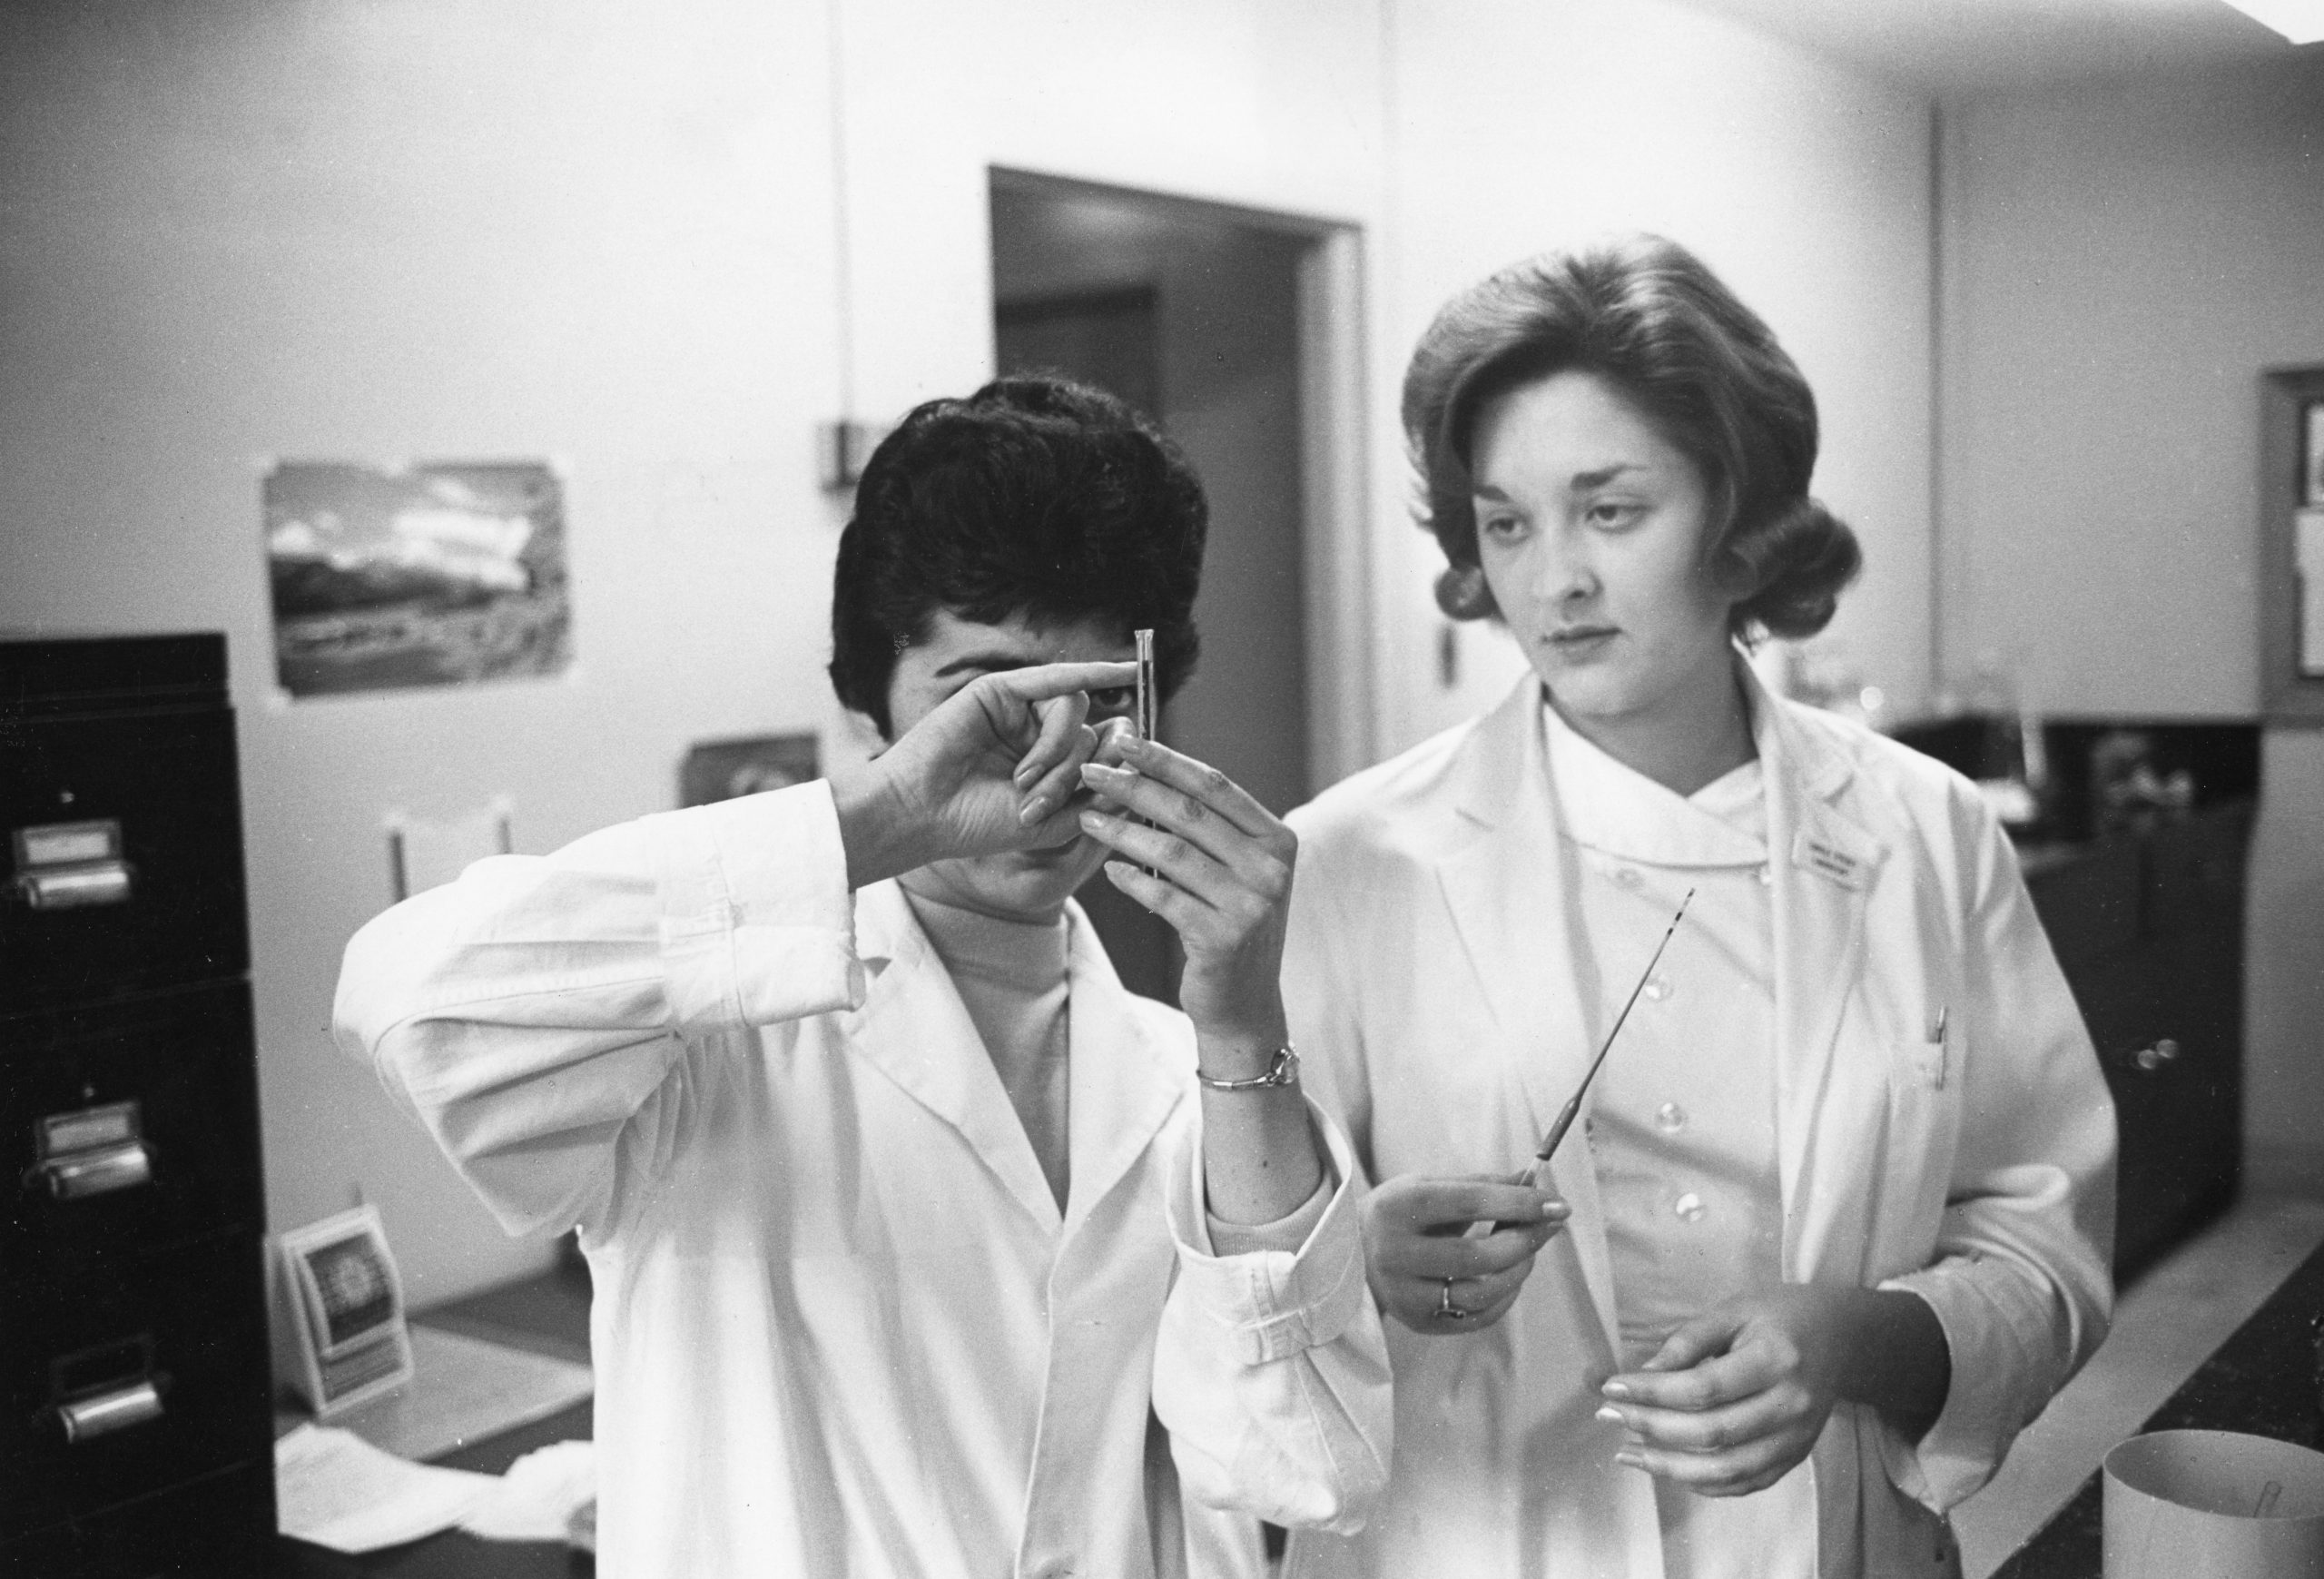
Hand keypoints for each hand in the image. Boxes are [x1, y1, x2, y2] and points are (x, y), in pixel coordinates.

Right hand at [829, 660, 1133, 885]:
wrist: (923, 815)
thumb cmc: (980, 825)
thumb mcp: (1055, 820)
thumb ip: (1098, 792)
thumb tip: (1138, 755)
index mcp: (1052, 767)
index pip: (1102, 754)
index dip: (1116, 764)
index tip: (1134, 778)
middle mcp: (1039, 735)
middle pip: (1089, 737)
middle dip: (1070, 774)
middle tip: (1035, 801)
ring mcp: (1021, 711)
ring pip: (1074, 715)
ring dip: (1056, 752)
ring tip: (1021, 782)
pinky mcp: (1002, 691)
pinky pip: (1058, 678)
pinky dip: (1093, 671)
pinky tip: (1127, 670)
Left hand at [1071, 735, 1296, 1056]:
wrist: (1245, 1003)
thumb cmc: (1231, 925)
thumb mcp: (1237, 871)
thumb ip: (1211, 828)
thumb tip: (1148, 771)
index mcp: (1277, 840)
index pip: (1216, 786)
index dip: (1167, 759)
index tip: (1125, 740)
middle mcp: (1270, 869)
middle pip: (1190, 813)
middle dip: (1134, 787)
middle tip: (1090, 772)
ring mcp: (1250, 905)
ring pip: (1171, 853)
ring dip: (1122, 831)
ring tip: (1088, 819)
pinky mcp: (1222, 939)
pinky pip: (1164, 897)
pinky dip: (1132, 881)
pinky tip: (1111, 871)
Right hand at [1360, 1173, 1567, 1334]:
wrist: (1349, 1253)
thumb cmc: (1400, 1211)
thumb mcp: (1429, 1186)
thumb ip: (1482, 1185)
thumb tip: (1537, 1182)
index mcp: (1398, 1207)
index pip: (1468, 1203)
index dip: (1518, 1203)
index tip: (1559, 1203)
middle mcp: (1395, 1254)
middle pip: (1477, 1255)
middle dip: (1525, 1240)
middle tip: (1552, 1226)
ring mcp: (1403, 1294)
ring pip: (1479, 1293)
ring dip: (1518, 1271)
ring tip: (1529, 1253)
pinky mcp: (1416, 1321)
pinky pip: (1476, 1317)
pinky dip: (1504, 1297)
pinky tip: (1510, 1277)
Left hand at [1597, 1285, 1852, 1496]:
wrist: (1843, 1339)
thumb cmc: (1781, 1316)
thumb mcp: (1733, 1310)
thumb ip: (1688, 1341)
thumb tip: (1644, 1374)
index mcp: (1775, 1359)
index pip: (1703, 1388)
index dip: (1652, 1393)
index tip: (1612, 1388)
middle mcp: (1790, 1406)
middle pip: (1711, 1433)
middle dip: (1651, 1429)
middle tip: (1609, 1417)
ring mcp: (1796, 1439)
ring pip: (1726, 1469)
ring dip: (1669, 1466)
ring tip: (1628, 1452)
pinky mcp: (1794, 1458)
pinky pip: (1744, 1483)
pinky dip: (1702, 1483)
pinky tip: (1667, 1467)